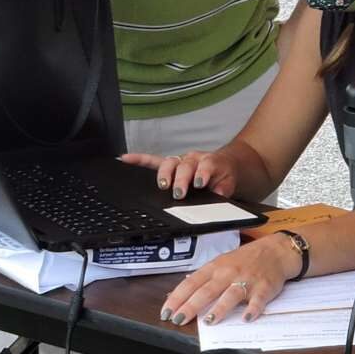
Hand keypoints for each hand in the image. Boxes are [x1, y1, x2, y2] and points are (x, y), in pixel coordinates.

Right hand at [121, 146, 240, 199]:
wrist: (223, 165)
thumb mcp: (229, 182)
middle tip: (179, 193)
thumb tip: (218, 194)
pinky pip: (153, 161)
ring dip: (164, 173)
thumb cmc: (223, 175)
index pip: (206, 164)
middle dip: (181, 179)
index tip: (199, 183)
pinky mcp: (170, 165)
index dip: (202, 173)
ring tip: (162, 184)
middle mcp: (193, 159)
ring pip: (170, 163)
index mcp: (210, 162)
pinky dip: (139, 160)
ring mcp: (180, 161)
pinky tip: (125, 159)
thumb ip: (224, 188)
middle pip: (185, 165)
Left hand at [160, 233, 297, 324]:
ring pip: (231, 294)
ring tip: (209, 321)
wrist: (276, 251)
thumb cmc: (246, 259)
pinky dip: (252, 309)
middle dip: (191, 306)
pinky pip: (258, 300)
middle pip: (207, 290)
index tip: (166, 312)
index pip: (191, 283)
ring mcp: (247, 280)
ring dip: (220, 308)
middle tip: (179, 319)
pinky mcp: (265, 288)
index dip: (177, 298)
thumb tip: (181, 290)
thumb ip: (204, 278)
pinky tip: (246, 318)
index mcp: (215, 267)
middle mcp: (229, 273)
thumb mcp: (222, 263)